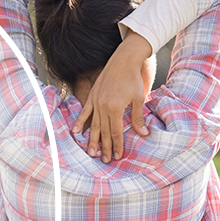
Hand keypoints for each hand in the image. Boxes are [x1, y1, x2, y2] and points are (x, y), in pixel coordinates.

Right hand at [73, 32, 152, 161]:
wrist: (123, 60)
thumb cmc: (132, 79)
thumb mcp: (138, 98)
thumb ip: (137, 118)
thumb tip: (143, 134)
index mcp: (114, 108)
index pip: (115, 132)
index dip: (117, 145)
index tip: (118, 156)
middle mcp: (102, 107)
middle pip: (103, 131)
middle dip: (104, 147)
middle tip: (104, 160)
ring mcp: (95, 101)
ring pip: (93, 125)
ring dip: (92, 140)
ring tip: (91, 152)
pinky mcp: (92, 96)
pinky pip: (85, 112)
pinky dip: (80, 122)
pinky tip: (76, 132)